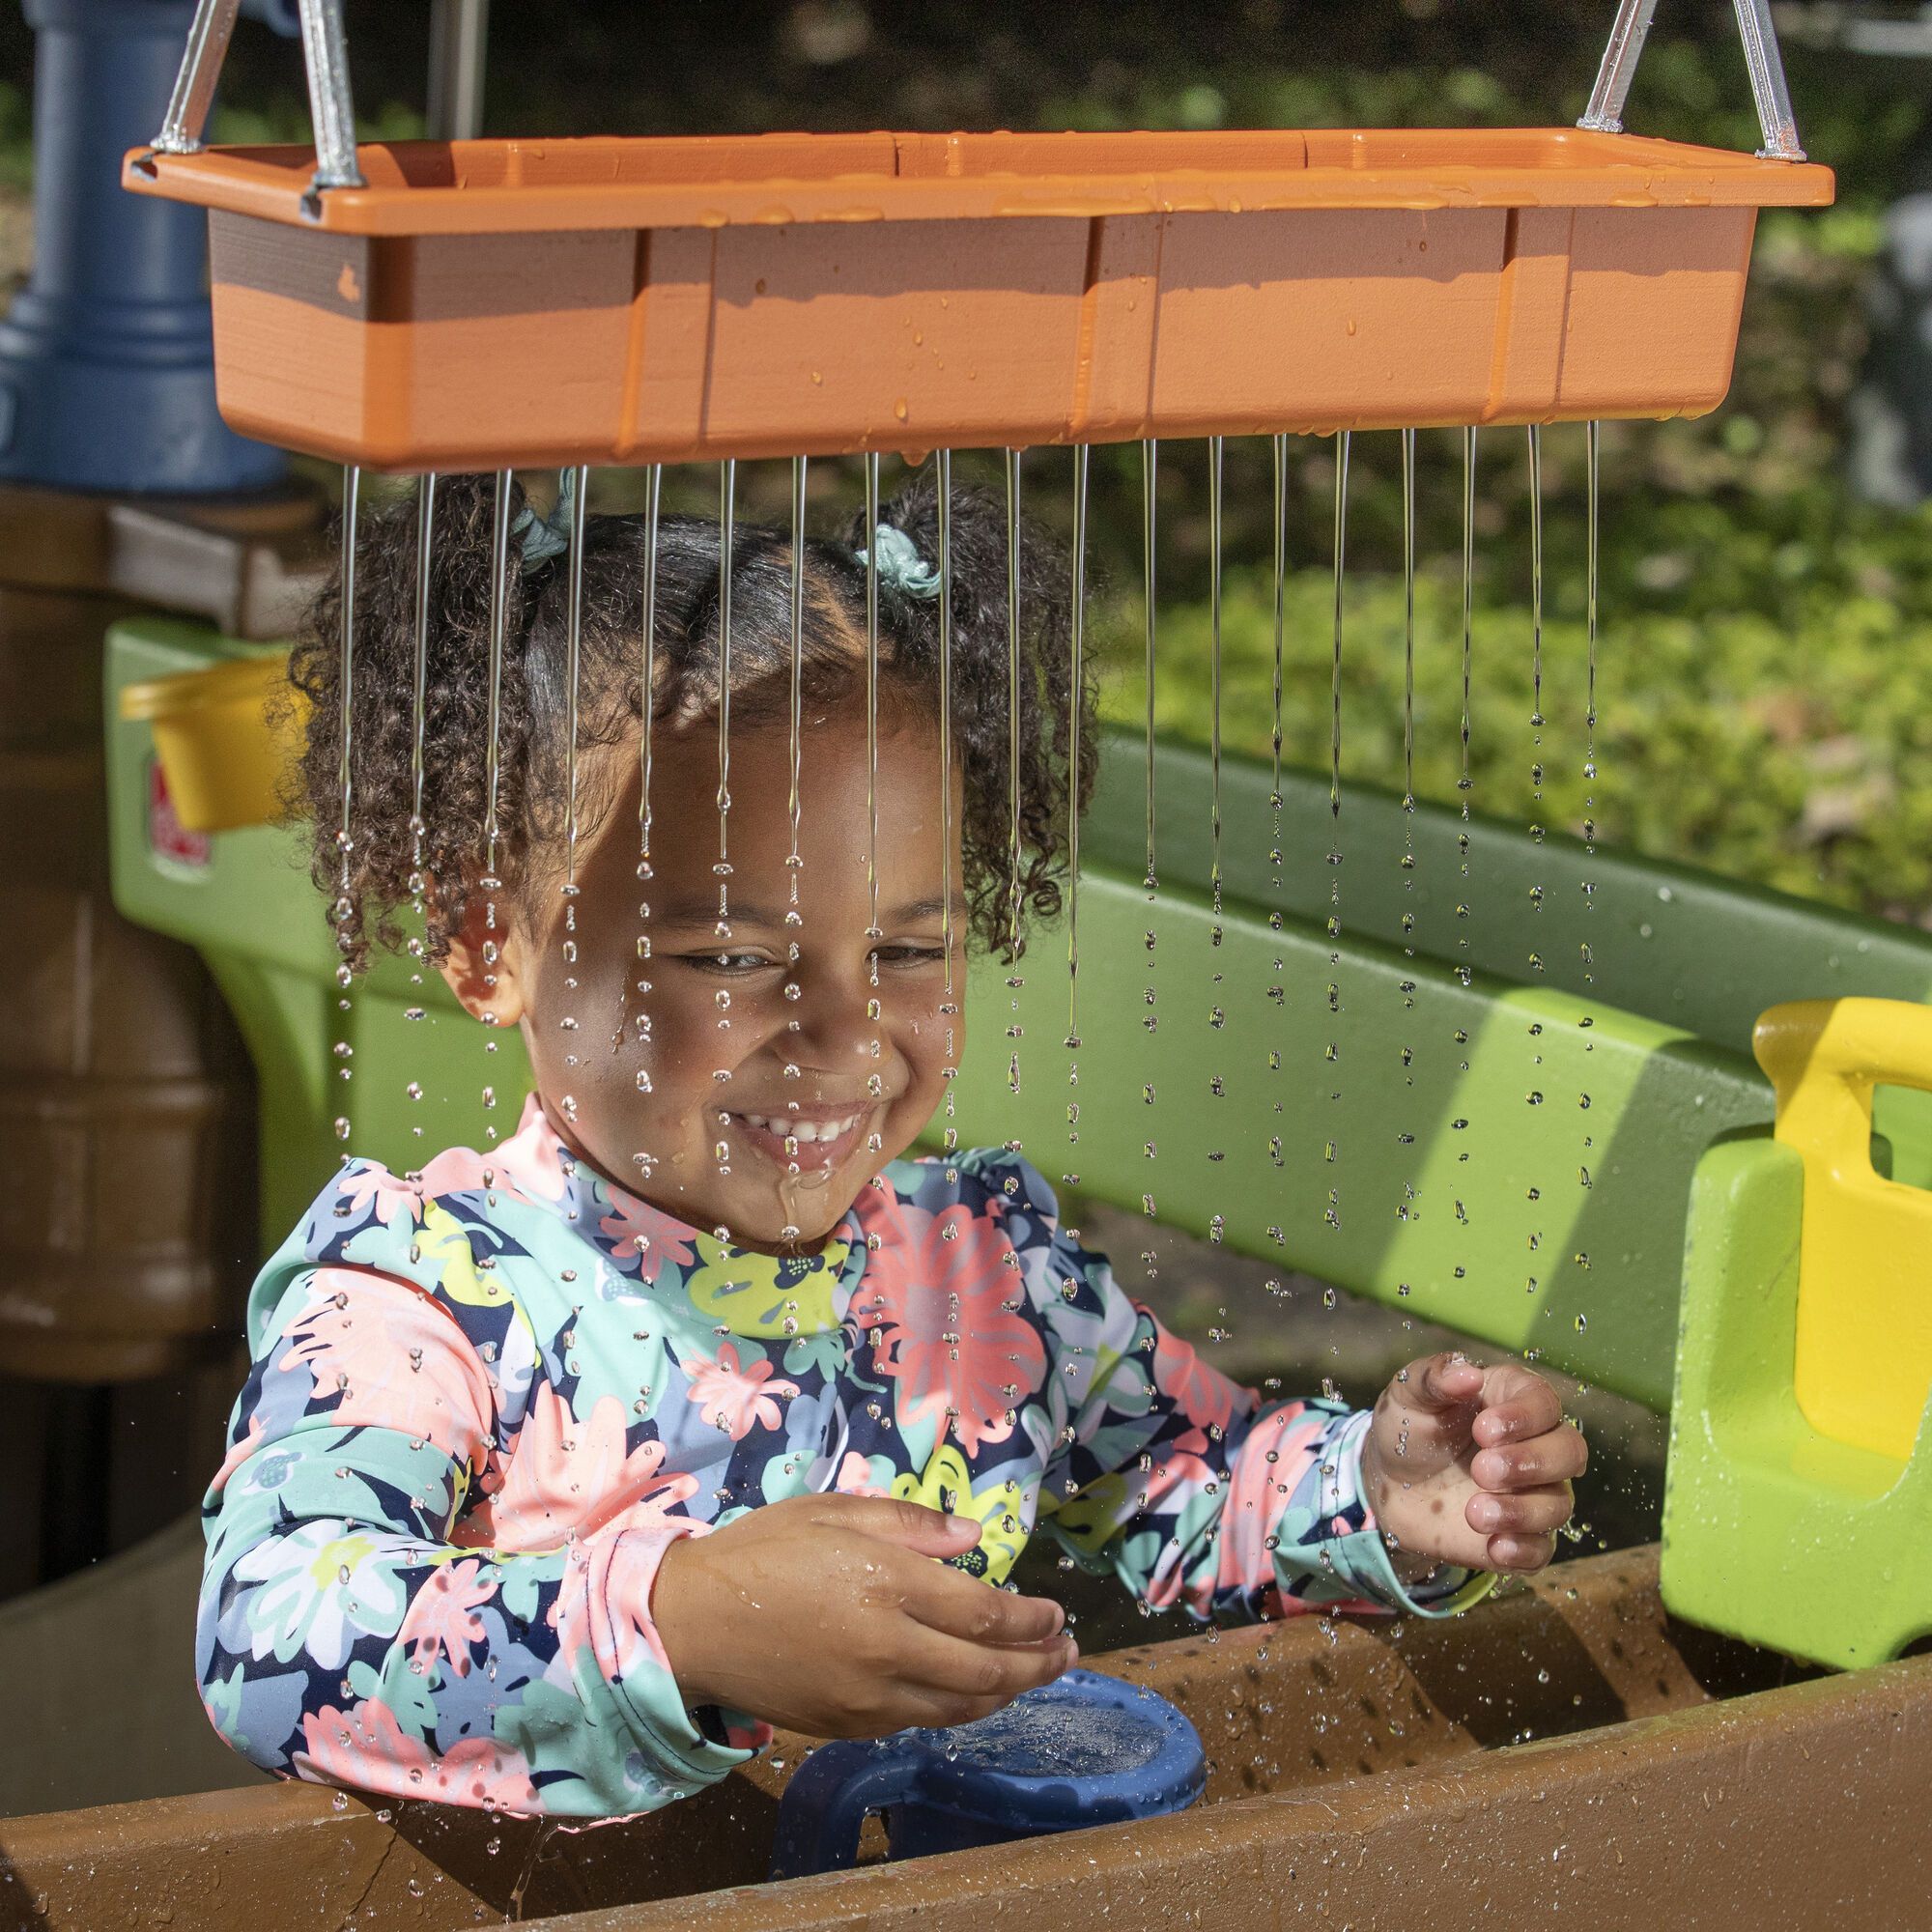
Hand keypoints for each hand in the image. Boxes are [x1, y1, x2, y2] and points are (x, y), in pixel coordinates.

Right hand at [652, 1494, 1077, 1737]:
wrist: (693, 1622)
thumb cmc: (765, 1552)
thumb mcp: (836, 1512)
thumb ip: (910, 1524)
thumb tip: (973, 1538)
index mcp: (888, 1585)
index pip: (985, 1613)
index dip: (1031, 1619)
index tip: (1056, 1612)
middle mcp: (889, 1648)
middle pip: (987, 1670)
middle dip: (1038, 1663)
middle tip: (1067, 1651)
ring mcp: (869, 1696)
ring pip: (960, 1707)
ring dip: (1008, 1693)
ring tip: (1035, 1675)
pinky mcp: (849, 1726)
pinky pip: (920, 1721)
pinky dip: (959, 1710)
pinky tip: (972, 1694)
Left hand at [1358, 1352, 1586, 1577]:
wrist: (1389, 1484)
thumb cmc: (1408, 1429)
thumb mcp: (1409, 1395)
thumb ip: (1434, 1378)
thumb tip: (1468, 1374)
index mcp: (1513, 1400)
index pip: (1544, 1403)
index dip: (1524, 1417)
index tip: (1484, 1430)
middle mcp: (1536, 1445)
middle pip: (1570, 1452)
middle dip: (1532, 1462)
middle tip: (1482, 1470)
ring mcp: (1533, 1493)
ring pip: (1558, 1504)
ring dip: (1522, 1511)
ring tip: (1474, 1512)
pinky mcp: (1522, 1535)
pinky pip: (1541, 1549)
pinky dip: (1523, 1550)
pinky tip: (1494, 1546)